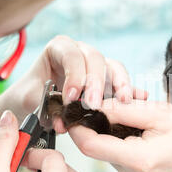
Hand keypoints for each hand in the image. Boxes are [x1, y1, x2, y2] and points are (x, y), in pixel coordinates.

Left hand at [3, 35, 147, 131]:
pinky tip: (140, 98)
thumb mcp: (31, 100)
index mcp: (59, 48)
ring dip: (119, 85)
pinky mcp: (108, 79)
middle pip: (95, 59)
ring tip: (123, 102)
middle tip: (93, 105)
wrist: (35, 101)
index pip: (71, 55)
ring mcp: (96, 65)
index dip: (74, 75)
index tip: (71, 97)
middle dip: (96, 83)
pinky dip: (130, 90)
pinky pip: (121, 81)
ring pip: (112, 68)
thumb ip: (46, 108)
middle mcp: (81, 52)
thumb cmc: (31, 95)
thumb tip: (64, 123)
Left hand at [68, 99, 171, 171]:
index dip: (78, 128)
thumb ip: (126, 109)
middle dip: (106, 127)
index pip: (91, 146)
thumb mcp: (164, 114)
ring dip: (120, 138)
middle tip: (123, 109)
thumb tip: (98, 105)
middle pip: (103, 150)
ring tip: (145, 125)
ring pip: (114, 157)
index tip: (74, 113)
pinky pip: (126, 166)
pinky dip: (130, 149)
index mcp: (140, 161)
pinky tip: (149, 139)